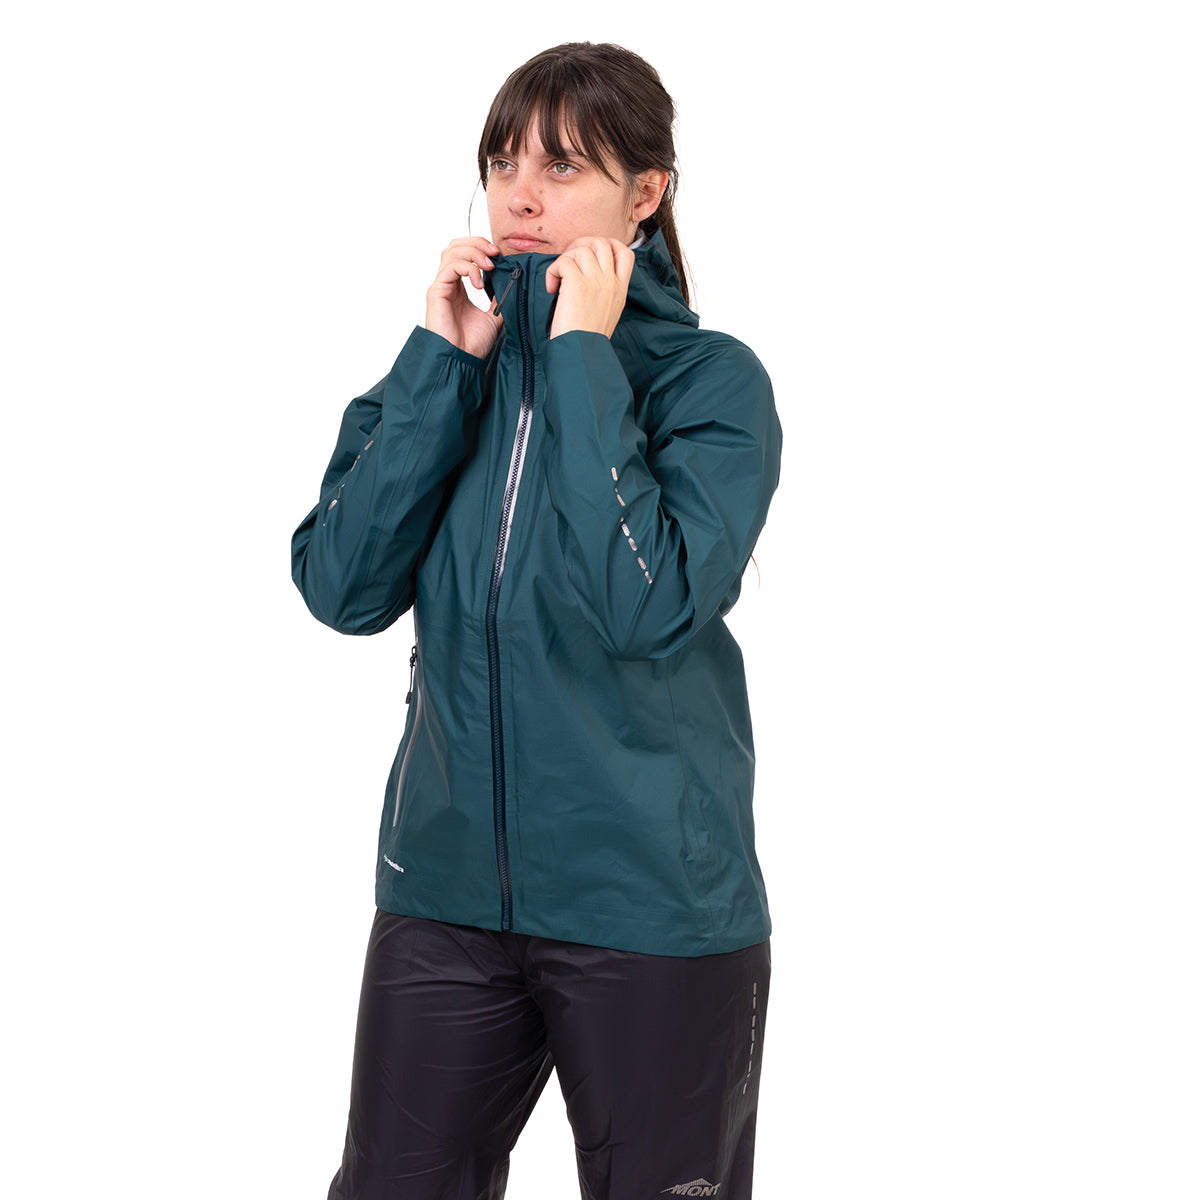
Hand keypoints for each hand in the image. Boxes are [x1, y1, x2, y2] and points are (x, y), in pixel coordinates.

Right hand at [425, 237, 503, 357]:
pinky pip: (451, 267)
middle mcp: (447, 283)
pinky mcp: (436, 291)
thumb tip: (512, 282)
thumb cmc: (473, 343)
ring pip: (452, 251)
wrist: (461, 360)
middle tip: (495, 253)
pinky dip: (468, 269)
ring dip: (474, 253)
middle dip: (477, 243)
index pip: (464, 253)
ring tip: (489, 266)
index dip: (481, 248)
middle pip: (455, 246)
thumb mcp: (493, 316)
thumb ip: (499, 298)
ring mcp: (440, 286)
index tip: (499, 255)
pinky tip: (480, 283)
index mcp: (458, 287)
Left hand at [546, 237, 633, 339]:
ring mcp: (596, 280)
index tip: (591, 254)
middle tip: (568, 261)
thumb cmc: (589, 339)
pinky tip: (551, 288)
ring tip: (558, 280)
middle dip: (582, 244)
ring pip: (581, 249)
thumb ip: (604, 292)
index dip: (608, 244)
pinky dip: (553, 271)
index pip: (625, 252)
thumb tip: (586, 276)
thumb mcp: (608, 313)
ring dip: (565, 259)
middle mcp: (611, 281)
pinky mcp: (578, 283)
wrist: (583, 353)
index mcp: (620, 289)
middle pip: (602, 242)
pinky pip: (563, 262)